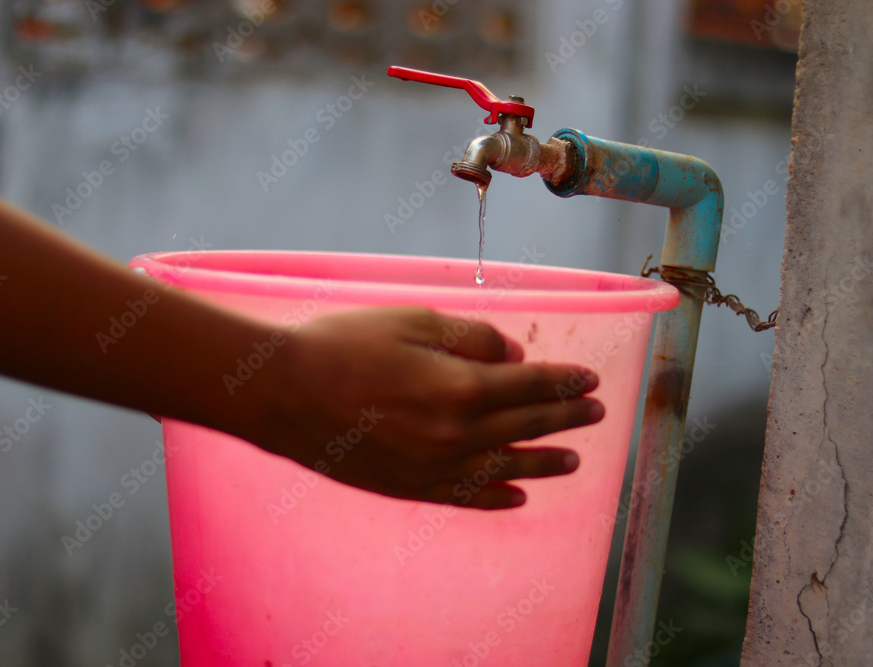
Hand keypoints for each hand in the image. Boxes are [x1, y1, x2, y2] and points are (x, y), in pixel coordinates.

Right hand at [237, 307, 602, 509]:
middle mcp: (455, 435)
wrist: (282, 394)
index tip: (588, 379)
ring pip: (505, 468)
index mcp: (459, 387)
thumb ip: (470, 338)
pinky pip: (465, 498)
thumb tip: (513, 355)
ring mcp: (432, 468)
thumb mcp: (411, 321)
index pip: (529, 386)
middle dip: (565, 418)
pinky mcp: (408, 488)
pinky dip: (495, 497)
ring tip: (574, 460)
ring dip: (543, 463)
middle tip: (595, 413)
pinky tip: (516, 496)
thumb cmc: (343, 346)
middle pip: (525, 427)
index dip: (563, 381)